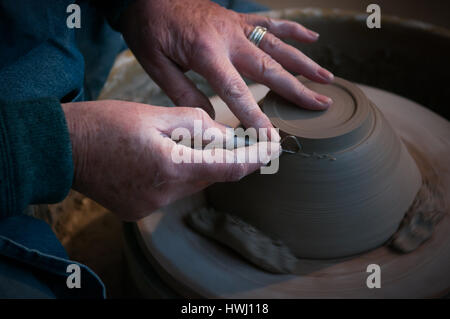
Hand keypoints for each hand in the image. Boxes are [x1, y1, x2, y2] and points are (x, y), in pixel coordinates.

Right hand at [62, 100, 279, 220]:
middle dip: (221, 156)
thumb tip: (228, 137)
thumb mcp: (156, 115)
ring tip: (176, 141)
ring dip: (196, 164)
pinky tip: (158, 157)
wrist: (62, 147)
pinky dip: (176, 174)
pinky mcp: (140, 209)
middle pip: (211, 176)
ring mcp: (151, 206)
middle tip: (222, 135)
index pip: (231, 168)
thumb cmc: (106, 124)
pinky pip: (172, 192)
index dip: (257, 157)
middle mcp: (165, 195)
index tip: (274, 147)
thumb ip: (197, 127)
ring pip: (192, 184)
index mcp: (172, 168)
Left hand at [120, 0, 333, 132]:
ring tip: (326, 78)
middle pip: (269, 68)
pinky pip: (270, 23)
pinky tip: (312, 38)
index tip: (271, 137)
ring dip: (303, 63)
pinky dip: (293, 30)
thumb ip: (182, 91)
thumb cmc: (148, 28)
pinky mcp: (237, 18)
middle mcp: (228, 37)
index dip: (256, 117)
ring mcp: (236, 26)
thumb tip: (209, 117)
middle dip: (297, 90)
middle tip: (320, 105)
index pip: (236, 92)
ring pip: (277, 46)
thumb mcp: (155, 63)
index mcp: (206, 52)